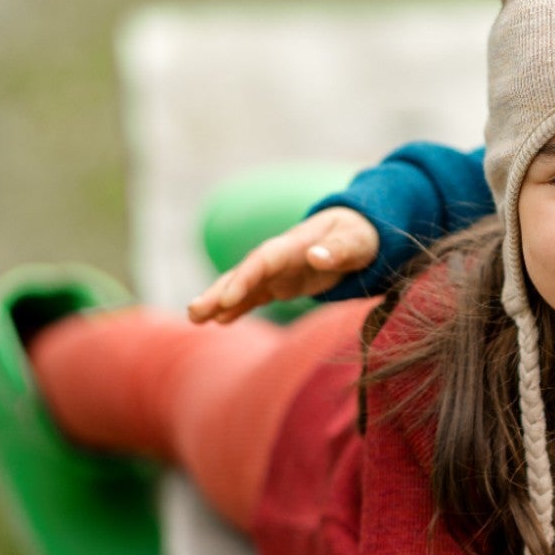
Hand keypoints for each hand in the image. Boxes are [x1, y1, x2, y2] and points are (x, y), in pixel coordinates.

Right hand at [186, 206, 379, 323]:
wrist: (360, 232)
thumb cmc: (360, 236)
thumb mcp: (357, 242)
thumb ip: (339, 249)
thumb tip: (315, 257)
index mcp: (295, 245)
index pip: (262, 261)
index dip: (243, 279)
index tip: (225, 299)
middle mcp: (279, 257)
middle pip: (243, 274)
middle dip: (218, 292)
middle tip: (193, 312)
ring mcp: (278, 271)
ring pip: (242, 286)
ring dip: (217, 301)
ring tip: (194, 319)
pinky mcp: (282, 284)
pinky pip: (254, 296)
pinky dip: (237, 308)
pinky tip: (218, 322)